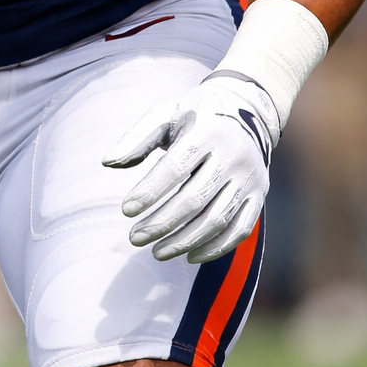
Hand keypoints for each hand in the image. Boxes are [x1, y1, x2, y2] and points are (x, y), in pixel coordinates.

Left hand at [101, 74, 278, 263]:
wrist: (246, 109)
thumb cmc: (194, 115)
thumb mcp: (165, 114)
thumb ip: (136, 138)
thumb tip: (107, 163)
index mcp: (208, 131)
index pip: (175, 167)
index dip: (150, 192)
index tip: (126, 210)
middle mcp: (234, 155)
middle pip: (195, 199)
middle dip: (162, 223)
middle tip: (134, 238)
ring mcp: (250, 177)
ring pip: (217, 219)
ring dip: (184, 241)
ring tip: (156, 252)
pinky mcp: (259, 195)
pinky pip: (240, 229)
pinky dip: (216, 248)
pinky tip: (189, 256)